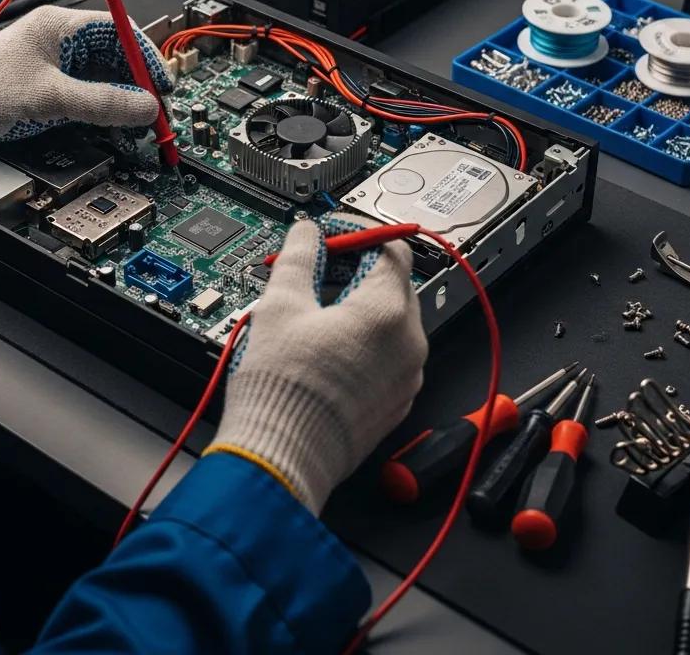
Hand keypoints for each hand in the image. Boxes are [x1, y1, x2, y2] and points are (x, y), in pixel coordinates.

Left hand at [0, 6, 171, 149]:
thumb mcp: (50, 98)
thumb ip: (102, 102)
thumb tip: (145, 106)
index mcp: (59, 26)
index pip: (119, 30)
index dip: (146, 56)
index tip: (163, 83)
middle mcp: (62, 39)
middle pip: (118, 55)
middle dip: (139, 83)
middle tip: (155, 111)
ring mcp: (59, 62)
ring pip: (108, 76)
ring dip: (125, 99)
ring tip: (140, 122)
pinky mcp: (54, 84)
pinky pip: (93, 92)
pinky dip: (108, 109)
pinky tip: (117, 124)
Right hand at [207, 215, 427, 513]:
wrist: (283, 456)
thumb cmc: (282, 389)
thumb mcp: (281, 305)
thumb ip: (299, 257)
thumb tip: (305, 234)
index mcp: (387, 312)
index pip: (391, 250)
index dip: (359, 237)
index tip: (333, 240)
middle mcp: (409, 344)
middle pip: (395, 285)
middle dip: (359, 273)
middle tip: (319, 273)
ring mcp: (406, 377)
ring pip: (393, 324)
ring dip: (362, 309)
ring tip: (316, 315)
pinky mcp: (395, 403)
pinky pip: (390, 358)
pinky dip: (366, 345)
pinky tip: (327, 350)